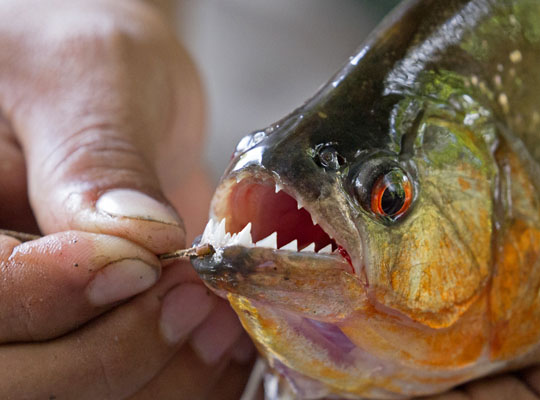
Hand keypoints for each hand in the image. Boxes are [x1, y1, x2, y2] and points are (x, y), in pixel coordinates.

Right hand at [0, 1, 248, 397]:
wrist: (105, 90)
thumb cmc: (80, 58)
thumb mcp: (85, 76)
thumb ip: (95, 157)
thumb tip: (136, 241)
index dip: (52, 295)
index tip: (139, 264)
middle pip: (17, 378)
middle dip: (115, 353)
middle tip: (193, 301)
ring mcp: (34, 318)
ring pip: (72, 396)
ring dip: (159, 379)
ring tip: (221, 324)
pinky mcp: (86, 331)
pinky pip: (127, 388)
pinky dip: (181, 384)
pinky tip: (224, 349)